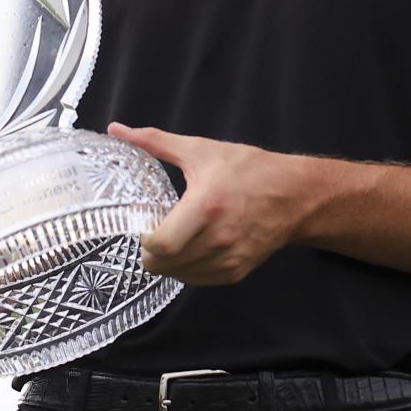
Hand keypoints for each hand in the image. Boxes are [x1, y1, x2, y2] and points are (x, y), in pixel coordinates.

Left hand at [106, 122, 309, 285]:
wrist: (293, 195)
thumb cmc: (247, 169)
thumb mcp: (200, 150)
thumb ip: (155, 141)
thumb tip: (116, 129)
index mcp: (205, 206)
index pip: (161, 245)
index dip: (145, 241)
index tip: (144, 226)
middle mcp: (217, 239)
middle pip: (164, 265)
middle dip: (152, 252)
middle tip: (155, 233)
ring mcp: (228, 259)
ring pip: (179, 276)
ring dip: (170, 262)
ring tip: (177, 239)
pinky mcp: (236, 272)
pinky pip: (198, 280)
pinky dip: (188, 269)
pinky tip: (193, 248)